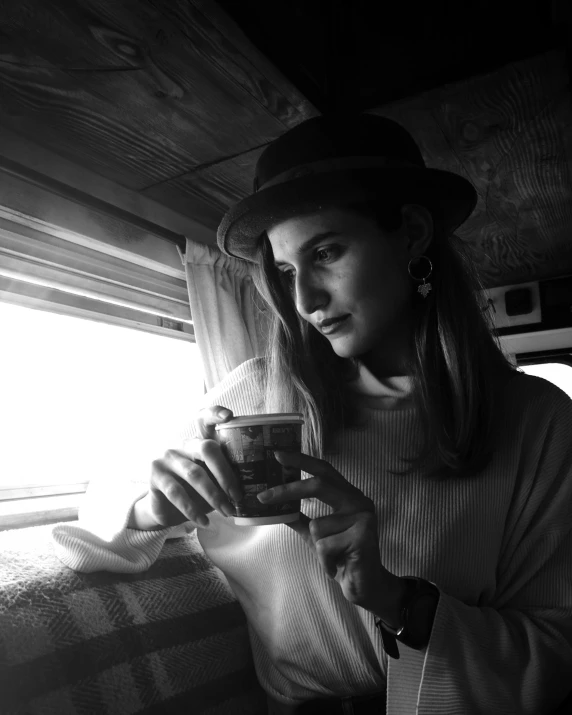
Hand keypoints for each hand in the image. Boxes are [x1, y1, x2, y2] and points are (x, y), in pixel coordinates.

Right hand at [129, 406, 242, 529]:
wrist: (165, 510)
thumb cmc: (196, 493)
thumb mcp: (212, 483)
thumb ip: (225, 477)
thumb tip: (252, 487)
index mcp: (199, 442)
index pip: (205, 419)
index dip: (216, 413)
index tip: (230, 416)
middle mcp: (182, 445)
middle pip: (207, 449)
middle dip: (226, 474)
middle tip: (238, 497)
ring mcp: (167, 458)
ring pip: (194, 474)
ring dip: (214, 496)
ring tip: (227, 512)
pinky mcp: (155, 475)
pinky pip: (177, 493)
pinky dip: (193, 510)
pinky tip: (205, 521)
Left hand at [257, 451, 406, 624]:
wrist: (365, 586)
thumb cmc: (341, 556)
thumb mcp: (316, 535)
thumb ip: (299, 518)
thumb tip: (273, 505)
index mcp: (348, 495)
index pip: (324, 470)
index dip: (302, 460)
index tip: (277, 454)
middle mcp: (359, 500)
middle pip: (318, 485)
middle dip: (288, 491)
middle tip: (263, 497)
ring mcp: (363, 517)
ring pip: (317, 525)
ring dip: (318, 547)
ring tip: (332, 557)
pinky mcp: (364, 536)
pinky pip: (325, 545)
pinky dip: (325, 561)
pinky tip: (337, 565)